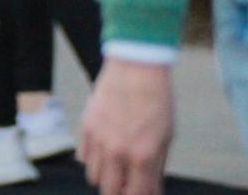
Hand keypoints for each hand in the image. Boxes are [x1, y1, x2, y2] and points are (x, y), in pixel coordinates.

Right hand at [80, 59, 172, 194]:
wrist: (135, 68)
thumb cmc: (156, 100)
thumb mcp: (166, 137)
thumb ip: (157, 166)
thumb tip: (151, 187)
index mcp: (143, 156)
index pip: (137, 193)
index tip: (142, 192)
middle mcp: (117, 152)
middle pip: (110, 190)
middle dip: (120, 192)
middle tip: (128, 185)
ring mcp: (99, 139)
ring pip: (94, 177)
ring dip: (106, 178)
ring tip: (116, 170)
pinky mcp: (86, 127)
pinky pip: (84, 157)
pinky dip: (94, 160)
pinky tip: (105, 153)